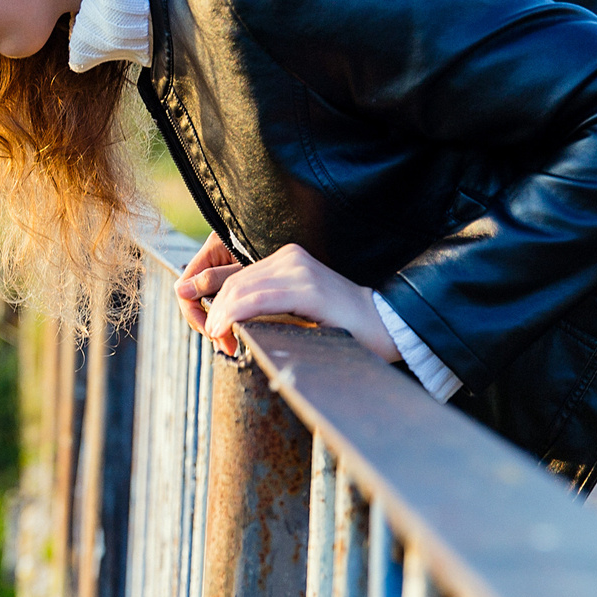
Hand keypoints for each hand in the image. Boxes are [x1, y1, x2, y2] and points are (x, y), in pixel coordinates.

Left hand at [174, 240, 400, 362]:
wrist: (383, 324)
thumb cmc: (340, 324)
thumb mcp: (296, 307)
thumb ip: (266, 304)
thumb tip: (225, 319)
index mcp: (287, 259)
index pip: (237, 277)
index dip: (218, 303)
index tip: (213, 329)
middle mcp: (290, 258)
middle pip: (234, 282)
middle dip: (216, 311)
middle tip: (213, 338)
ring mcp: (298, 270)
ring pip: (240, 290)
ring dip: (221, 317)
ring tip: (217, 338)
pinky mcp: (306, 287)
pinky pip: (257, 299)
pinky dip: (234, 315)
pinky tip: (225, 329)